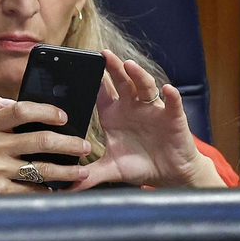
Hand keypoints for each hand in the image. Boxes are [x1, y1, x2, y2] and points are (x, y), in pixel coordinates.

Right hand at [0, 91, 90, 196]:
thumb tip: (10, 99)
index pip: (21, 110)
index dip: (46, 110)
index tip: (63, 115)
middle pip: (41, 140)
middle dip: (69, 142)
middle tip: (84, 145)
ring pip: (42, 168)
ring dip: (67, 170)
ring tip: (83, 171)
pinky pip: (31, 190)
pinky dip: (47, 190)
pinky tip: (58, 189)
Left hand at [73, 50, 223, 189]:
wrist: (169, 174)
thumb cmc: (139, 165)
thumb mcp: (110, 169)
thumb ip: (89, 175)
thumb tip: (66, 187)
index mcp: (113, 114)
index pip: (100, 92)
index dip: (92, 80)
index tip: (79, 67)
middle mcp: (132, 107)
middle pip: (121, 82)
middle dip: (113, 68)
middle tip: (103, 54)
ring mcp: (152, 110)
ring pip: (145, 87)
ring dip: (138, 75)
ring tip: (129, 65)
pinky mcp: (173, 118)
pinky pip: (172, 104)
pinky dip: (171, 96)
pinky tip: (168, 89)